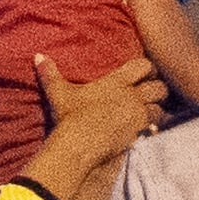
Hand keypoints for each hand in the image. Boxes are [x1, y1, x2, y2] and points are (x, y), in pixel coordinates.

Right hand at [18, 56, 166, 199]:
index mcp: (117, 81)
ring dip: (157, 109)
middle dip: (158, 89)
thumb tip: (38, 56)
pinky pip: (154, 127)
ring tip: (152, 111)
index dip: (147, 67)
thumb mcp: (59, 93)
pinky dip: (153, 127)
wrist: (79, 144)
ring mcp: (138, 115)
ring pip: (160, 108)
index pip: (143, 65)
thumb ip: (51, 73)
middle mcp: (132, 96)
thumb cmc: (70, 116)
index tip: (145, 72)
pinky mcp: (139, 133)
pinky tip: (148, 129)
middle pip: (159, 87)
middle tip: (153, 92)